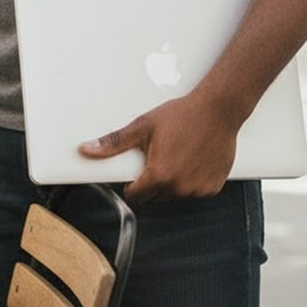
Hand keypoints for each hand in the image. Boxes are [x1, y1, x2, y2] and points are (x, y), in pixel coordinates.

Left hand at [79, 90, 239, 202]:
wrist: (219, 109)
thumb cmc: (183, 115)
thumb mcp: (143, 126)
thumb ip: (114, 143)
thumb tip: (87, 150)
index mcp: (159, 176)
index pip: (134, 196)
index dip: (132, 184)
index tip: (136, 172)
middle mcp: (179, 188)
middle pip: (155, 197)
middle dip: (152, 182)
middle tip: (159, 157)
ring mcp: (198, 190)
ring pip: (175, 195)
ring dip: (172, 183)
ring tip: (177, 156)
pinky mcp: (213, 188)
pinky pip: (195, 191)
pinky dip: (191, 181)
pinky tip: (193, 161)